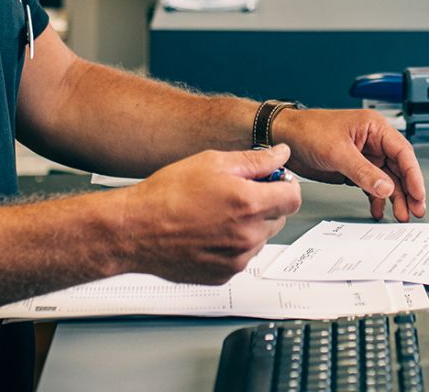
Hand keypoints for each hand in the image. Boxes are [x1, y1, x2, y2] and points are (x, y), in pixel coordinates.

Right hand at [117, 145, 303, 284]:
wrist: (135, 230)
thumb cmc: (166, 195)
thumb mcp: (212, 162)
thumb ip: (254, 160)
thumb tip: (280, 154)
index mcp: (248, 204)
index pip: (293, 197)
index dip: (284, 185)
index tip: (272, 181)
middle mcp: (247, 235)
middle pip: (279, 218)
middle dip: (265, 204)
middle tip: (236, 195)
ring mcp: (236, 258)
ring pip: (260, 239)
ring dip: (249, 226)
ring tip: (216, 214)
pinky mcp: (224, 274)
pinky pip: (241, 257)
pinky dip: (232, 246)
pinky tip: (208, 232)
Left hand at [273, 108, 427, 221]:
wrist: (282, 136)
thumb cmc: (308, 130)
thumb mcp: (337, 152)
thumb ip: (363, 171)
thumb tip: (387, 188)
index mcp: (374, 128)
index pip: (403, 152)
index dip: (414, 175)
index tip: (419, 194)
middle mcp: (373, 141)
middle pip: (399, 168)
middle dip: (408, 190)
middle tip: (415, 210)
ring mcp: (364, 156)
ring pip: (387, 179)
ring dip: (395, 198)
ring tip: (400, 216)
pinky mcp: (353, 168)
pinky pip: (371, 185)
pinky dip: (376, 198)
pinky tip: (378, 210)